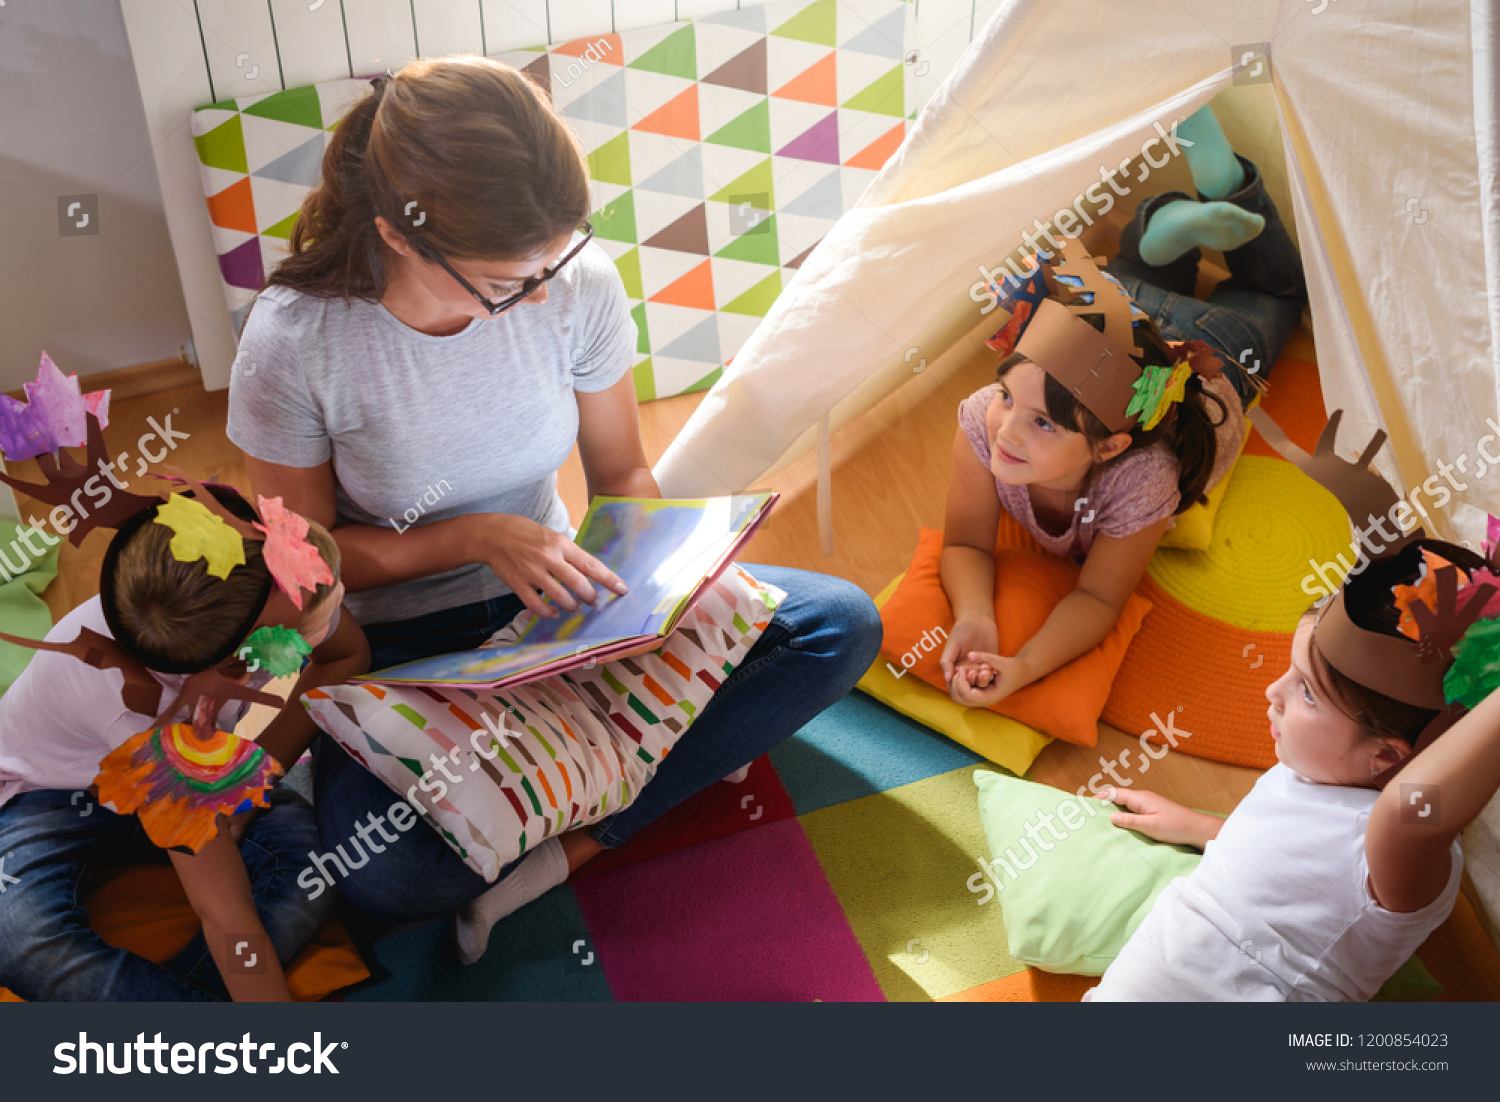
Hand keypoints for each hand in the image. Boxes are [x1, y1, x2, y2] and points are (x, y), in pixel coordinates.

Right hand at [464, 514, 627, 619]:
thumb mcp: (551, 535)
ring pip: (560, 597)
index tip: (622, 590)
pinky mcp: (518, 584)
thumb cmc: (525, 533)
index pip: (591, 565)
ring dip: (572, 606)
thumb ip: (569, 553)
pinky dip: (548, 613)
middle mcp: (549, 557)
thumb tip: (589, 571)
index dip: (609, 579)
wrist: (492, 534)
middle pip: (578, 584)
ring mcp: (532, 572)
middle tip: (594, 601)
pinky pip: (537, 605)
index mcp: (561, 544)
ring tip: (575, 606)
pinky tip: (554, 612)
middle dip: (591, 597)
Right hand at [939, 616, 997, 682]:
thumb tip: (947, 678)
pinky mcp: (990, 665)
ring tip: (983, 667)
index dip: (958, 683)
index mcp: (954, 669)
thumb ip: (946, 661)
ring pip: (980, 683)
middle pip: (968, 687)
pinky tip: (989, 665)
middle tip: (973, 670)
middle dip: (971, 681)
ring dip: (982, 679)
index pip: (954, 685)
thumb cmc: (961, 632)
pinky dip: (990, 673)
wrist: (978, 621)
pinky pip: (991, 675)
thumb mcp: (951, 645)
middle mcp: (966, 672)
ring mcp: (978, 670)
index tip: (961, 670)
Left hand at [949, 650, 1030, 706]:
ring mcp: (979, 699)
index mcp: (990, 697)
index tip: (962, 668)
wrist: (1021, 672)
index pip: (968, 695)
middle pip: (959, 699)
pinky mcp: (977, 693)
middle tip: (958, 669)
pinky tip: (960, 672)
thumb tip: (969, 654)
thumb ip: (985, 657)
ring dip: (954, 685)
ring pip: (958, 697)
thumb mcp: (1001, 661)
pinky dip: (957, 684)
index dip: (961, 682)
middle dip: (955, 684)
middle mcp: (983, 701)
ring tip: (958, 670)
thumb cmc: (1013, 668)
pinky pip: (961, 693)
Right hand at [1097, 786, 1217, 847]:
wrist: (1196, 828)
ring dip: (1112, 807)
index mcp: (1140, 798)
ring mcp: (1147, 803)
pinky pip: (1131, 808)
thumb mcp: (1151, 826)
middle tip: (1089, 811)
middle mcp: (1142, 797)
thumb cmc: (1175, 827)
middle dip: (1103, 801)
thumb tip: (1111, 817)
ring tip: (1100, 817)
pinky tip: (1119, 821)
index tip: (1085, 802)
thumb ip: (1130, 821)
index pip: (1114, 793)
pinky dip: (1121, 812)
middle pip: (1117, 796)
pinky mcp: (1151, 809)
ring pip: (1124, 802)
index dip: (1099, 797)